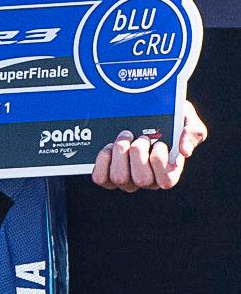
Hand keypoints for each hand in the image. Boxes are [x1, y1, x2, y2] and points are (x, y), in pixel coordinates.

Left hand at [91, 100, 206, 191]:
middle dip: (139, 154)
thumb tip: (185, 151)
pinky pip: (101, 178)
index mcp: (170, 171)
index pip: (167, 180)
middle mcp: (148, 180)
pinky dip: (103, 161)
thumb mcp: (187, 119)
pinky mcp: (108, 176)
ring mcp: (127, 179)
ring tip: (124, 137)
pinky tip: (109, 146)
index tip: (159, 143)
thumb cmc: (170, 118)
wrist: (144, 113)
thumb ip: (192, 132)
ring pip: (120, 178)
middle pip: (142, 180)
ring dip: (120, 154)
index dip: (160, 162)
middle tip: (139, 137)